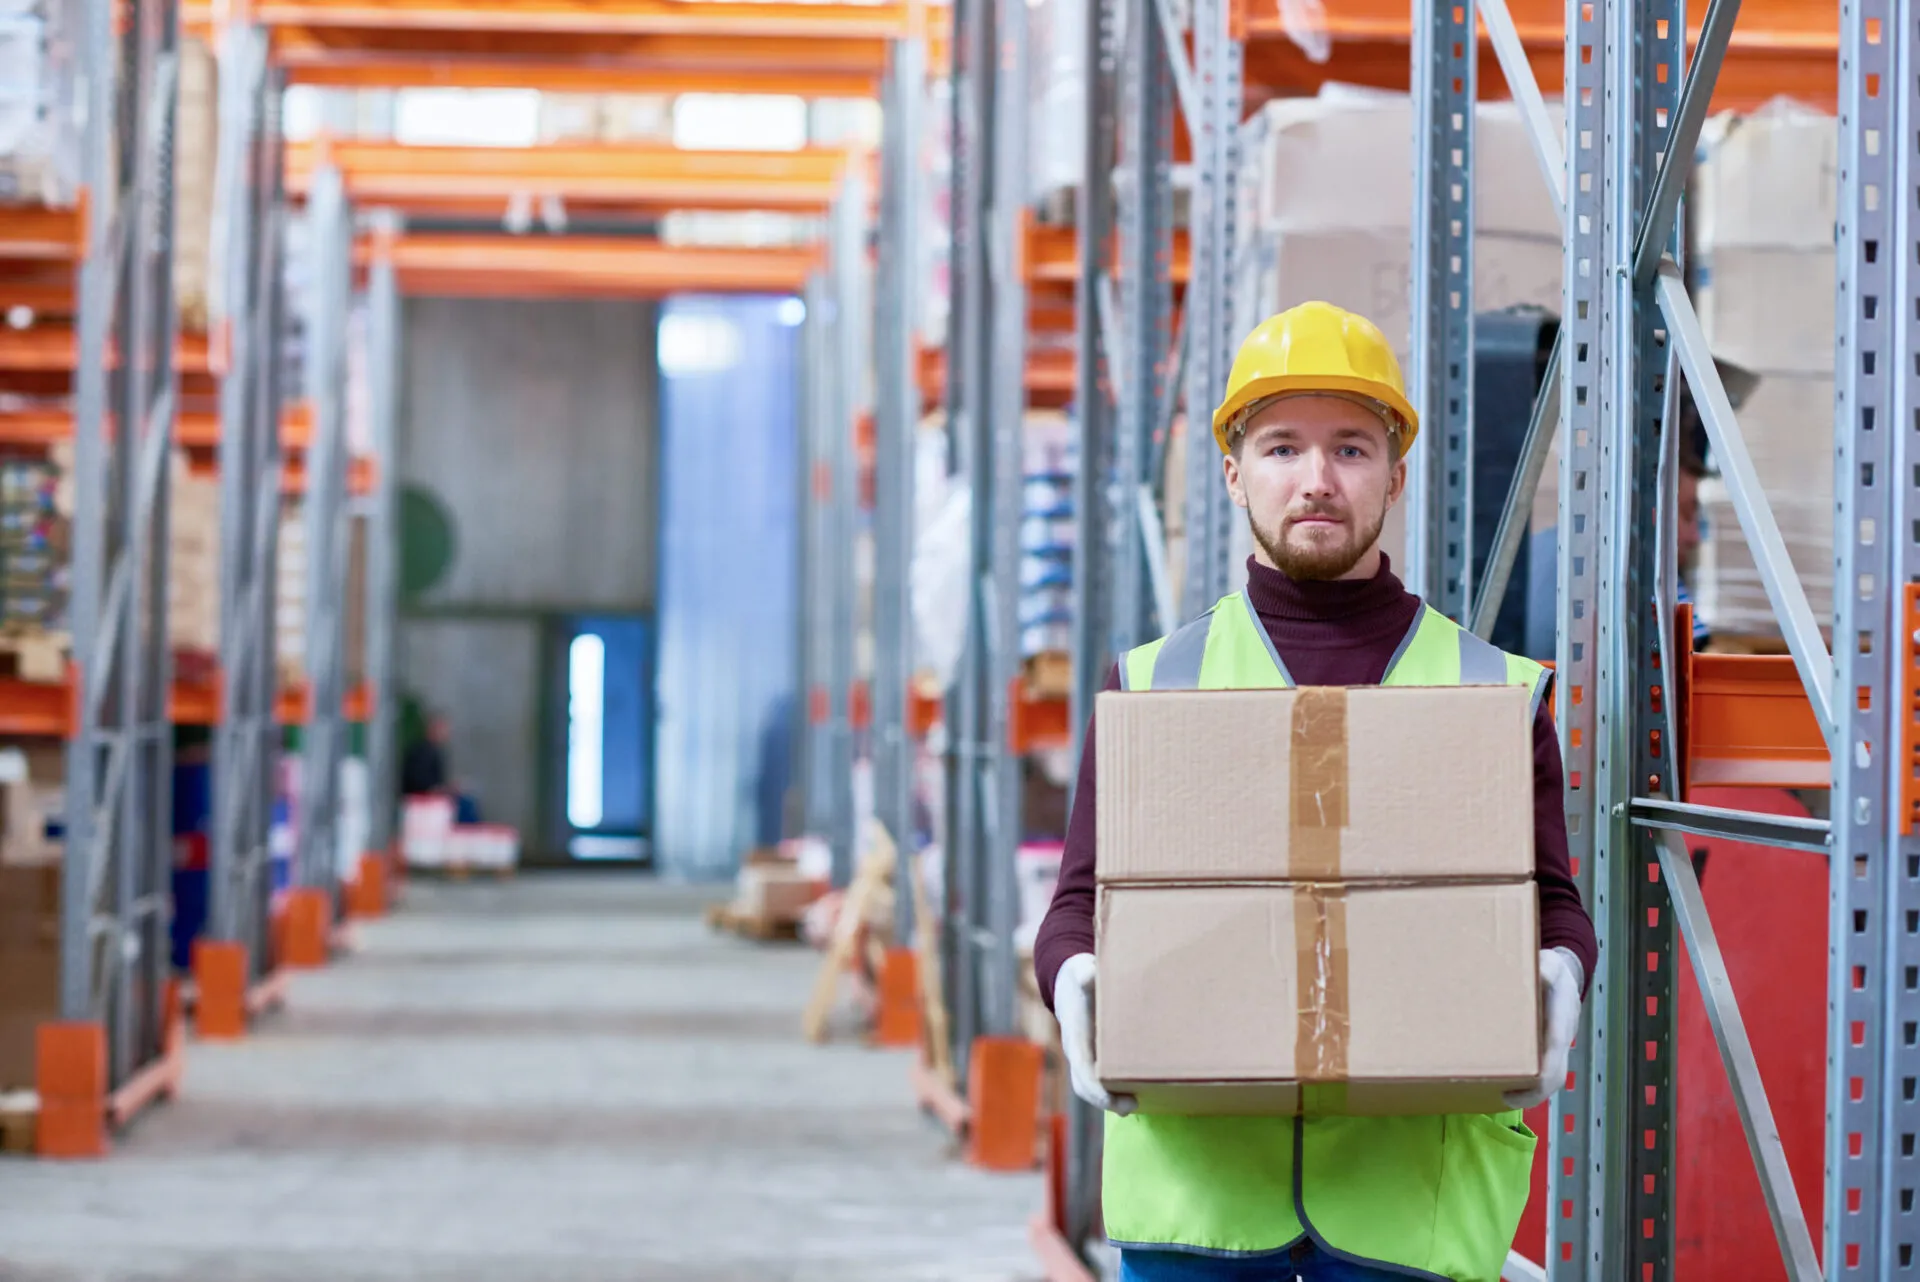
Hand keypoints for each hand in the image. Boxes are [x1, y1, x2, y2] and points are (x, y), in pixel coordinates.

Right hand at [1052, 953, 1136, 1115]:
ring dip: (1112, 1100)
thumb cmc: (1079, 977)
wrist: (1070, 982)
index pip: (1081, 1070)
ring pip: (1094, 1087)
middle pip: (1086, 1086)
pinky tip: (1141, 1090)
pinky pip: (1104, 1079)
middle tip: (1132, 1106)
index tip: (1110, 1099)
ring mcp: (1087, 1057)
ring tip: (1138, 1104)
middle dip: (1106, 1101)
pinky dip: (1118, 1089)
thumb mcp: (1081, 971)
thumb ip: (1085, 974)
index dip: (1094, 1089)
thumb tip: (1089, 974)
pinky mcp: (1098, 1057)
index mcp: (1075, 1037)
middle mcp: (1079, 1052)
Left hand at [1504, 947, 1583, 1110]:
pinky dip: (1529, 1082)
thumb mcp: (1549, 964)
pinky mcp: (1550, 1048)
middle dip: (1532, 1094)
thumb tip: (1541, 975)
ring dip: (1530, 1092)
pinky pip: (1544, 1071)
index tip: (1520, 1088)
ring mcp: (1558, 1047)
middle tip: (1504, 1098)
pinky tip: (1508, 1082)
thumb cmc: (1553, 970)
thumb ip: (1546, 969)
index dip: (1540, 1078)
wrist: (1567, 974)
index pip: (1555, 1058)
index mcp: (1560, 1023)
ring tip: (1502, 1096)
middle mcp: (1562, 1040)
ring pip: (1551, 1078)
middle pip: (1555, 1077)